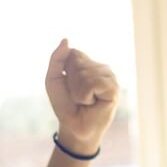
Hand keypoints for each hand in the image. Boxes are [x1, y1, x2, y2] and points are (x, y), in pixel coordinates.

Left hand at [45, 39, 118, 153]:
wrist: (73, 127)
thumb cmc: (65, 104)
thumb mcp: (53, 79)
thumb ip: (57, 59)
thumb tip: (66, 39)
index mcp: (88, 63)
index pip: (73, 53)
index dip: (65, 70)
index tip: (68, 85)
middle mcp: (101, 67)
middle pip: (78, 63)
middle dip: (71, 83)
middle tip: (77, 97)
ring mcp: (110, 77)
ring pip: (85, 74)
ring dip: (78, 91)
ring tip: (85, 101)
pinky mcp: (114, 89)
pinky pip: (92, 83)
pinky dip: (85, 96)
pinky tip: (92, 103)